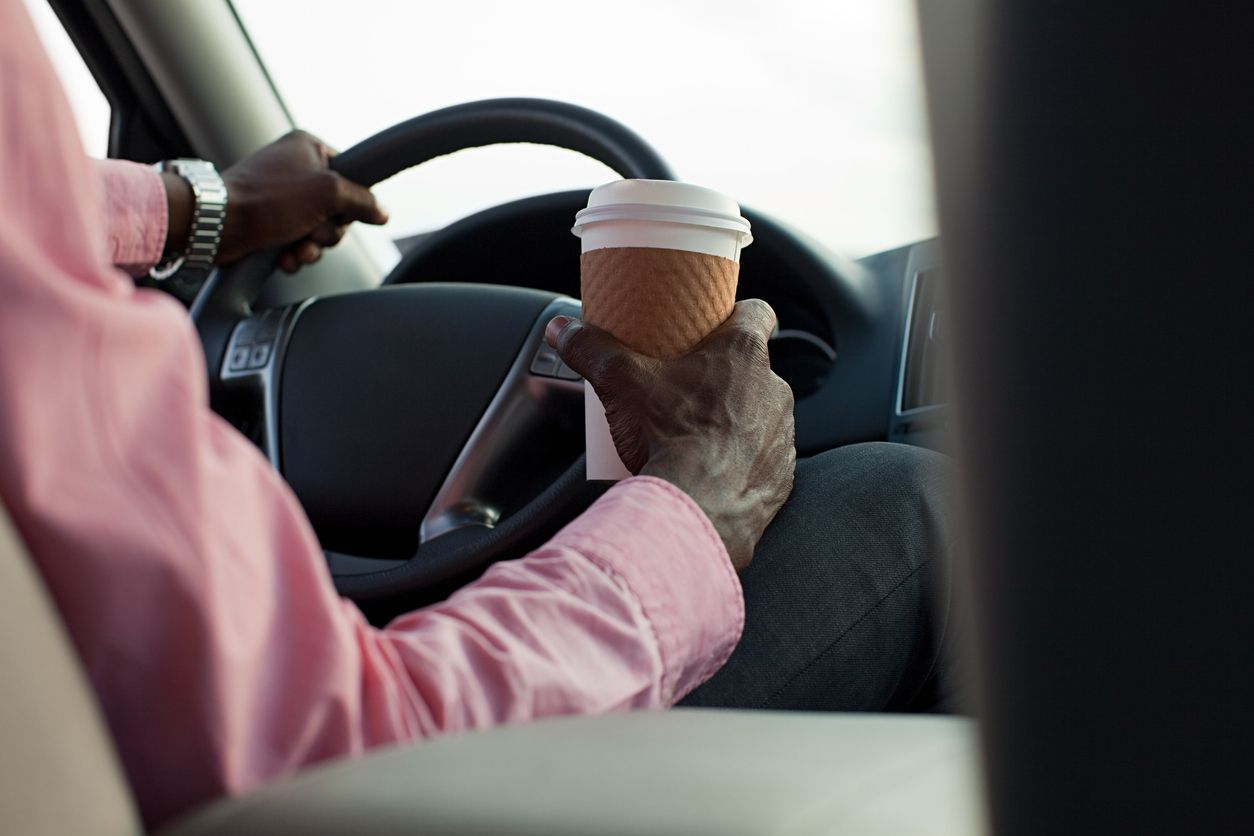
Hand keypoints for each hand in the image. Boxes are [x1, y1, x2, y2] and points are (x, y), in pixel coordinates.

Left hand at [163, 130, 388, 271]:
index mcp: (308, 149)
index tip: (340, 212)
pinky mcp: (269, 222)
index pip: (351, 176)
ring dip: (312, 247)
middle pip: (337, 209)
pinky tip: (284, 258)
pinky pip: (297, 242)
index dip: (351, 202)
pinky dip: (294, 254)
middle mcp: (294, 169)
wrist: (218, 224)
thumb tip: (383, 212)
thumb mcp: (329, 193)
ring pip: (318, 230)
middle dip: (328, 231)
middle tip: (313, 232)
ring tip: (296, 249)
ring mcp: (281, 197)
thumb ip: (363, 201)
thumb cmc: (268, 199)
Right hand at [547, 300, 795, 570]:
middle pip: (752, 368)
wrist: (696, 510)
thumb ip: (591, 349)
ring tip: (697, 432)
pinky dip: (744, 461)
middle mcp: (774, 390)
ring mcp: (783, 435)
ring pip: (761, 414)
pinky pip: (765, 459)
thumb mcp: (620, 383)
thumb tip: (563, 330)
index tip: (721, 323)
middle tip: (686, 387)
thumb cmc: (669, 439)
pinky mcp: (782, 475)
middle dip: (724, 375)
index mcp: (743, 354)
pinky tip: (716, 469)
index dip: (739, 314)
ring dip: (737, 419)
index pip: (758, 313)